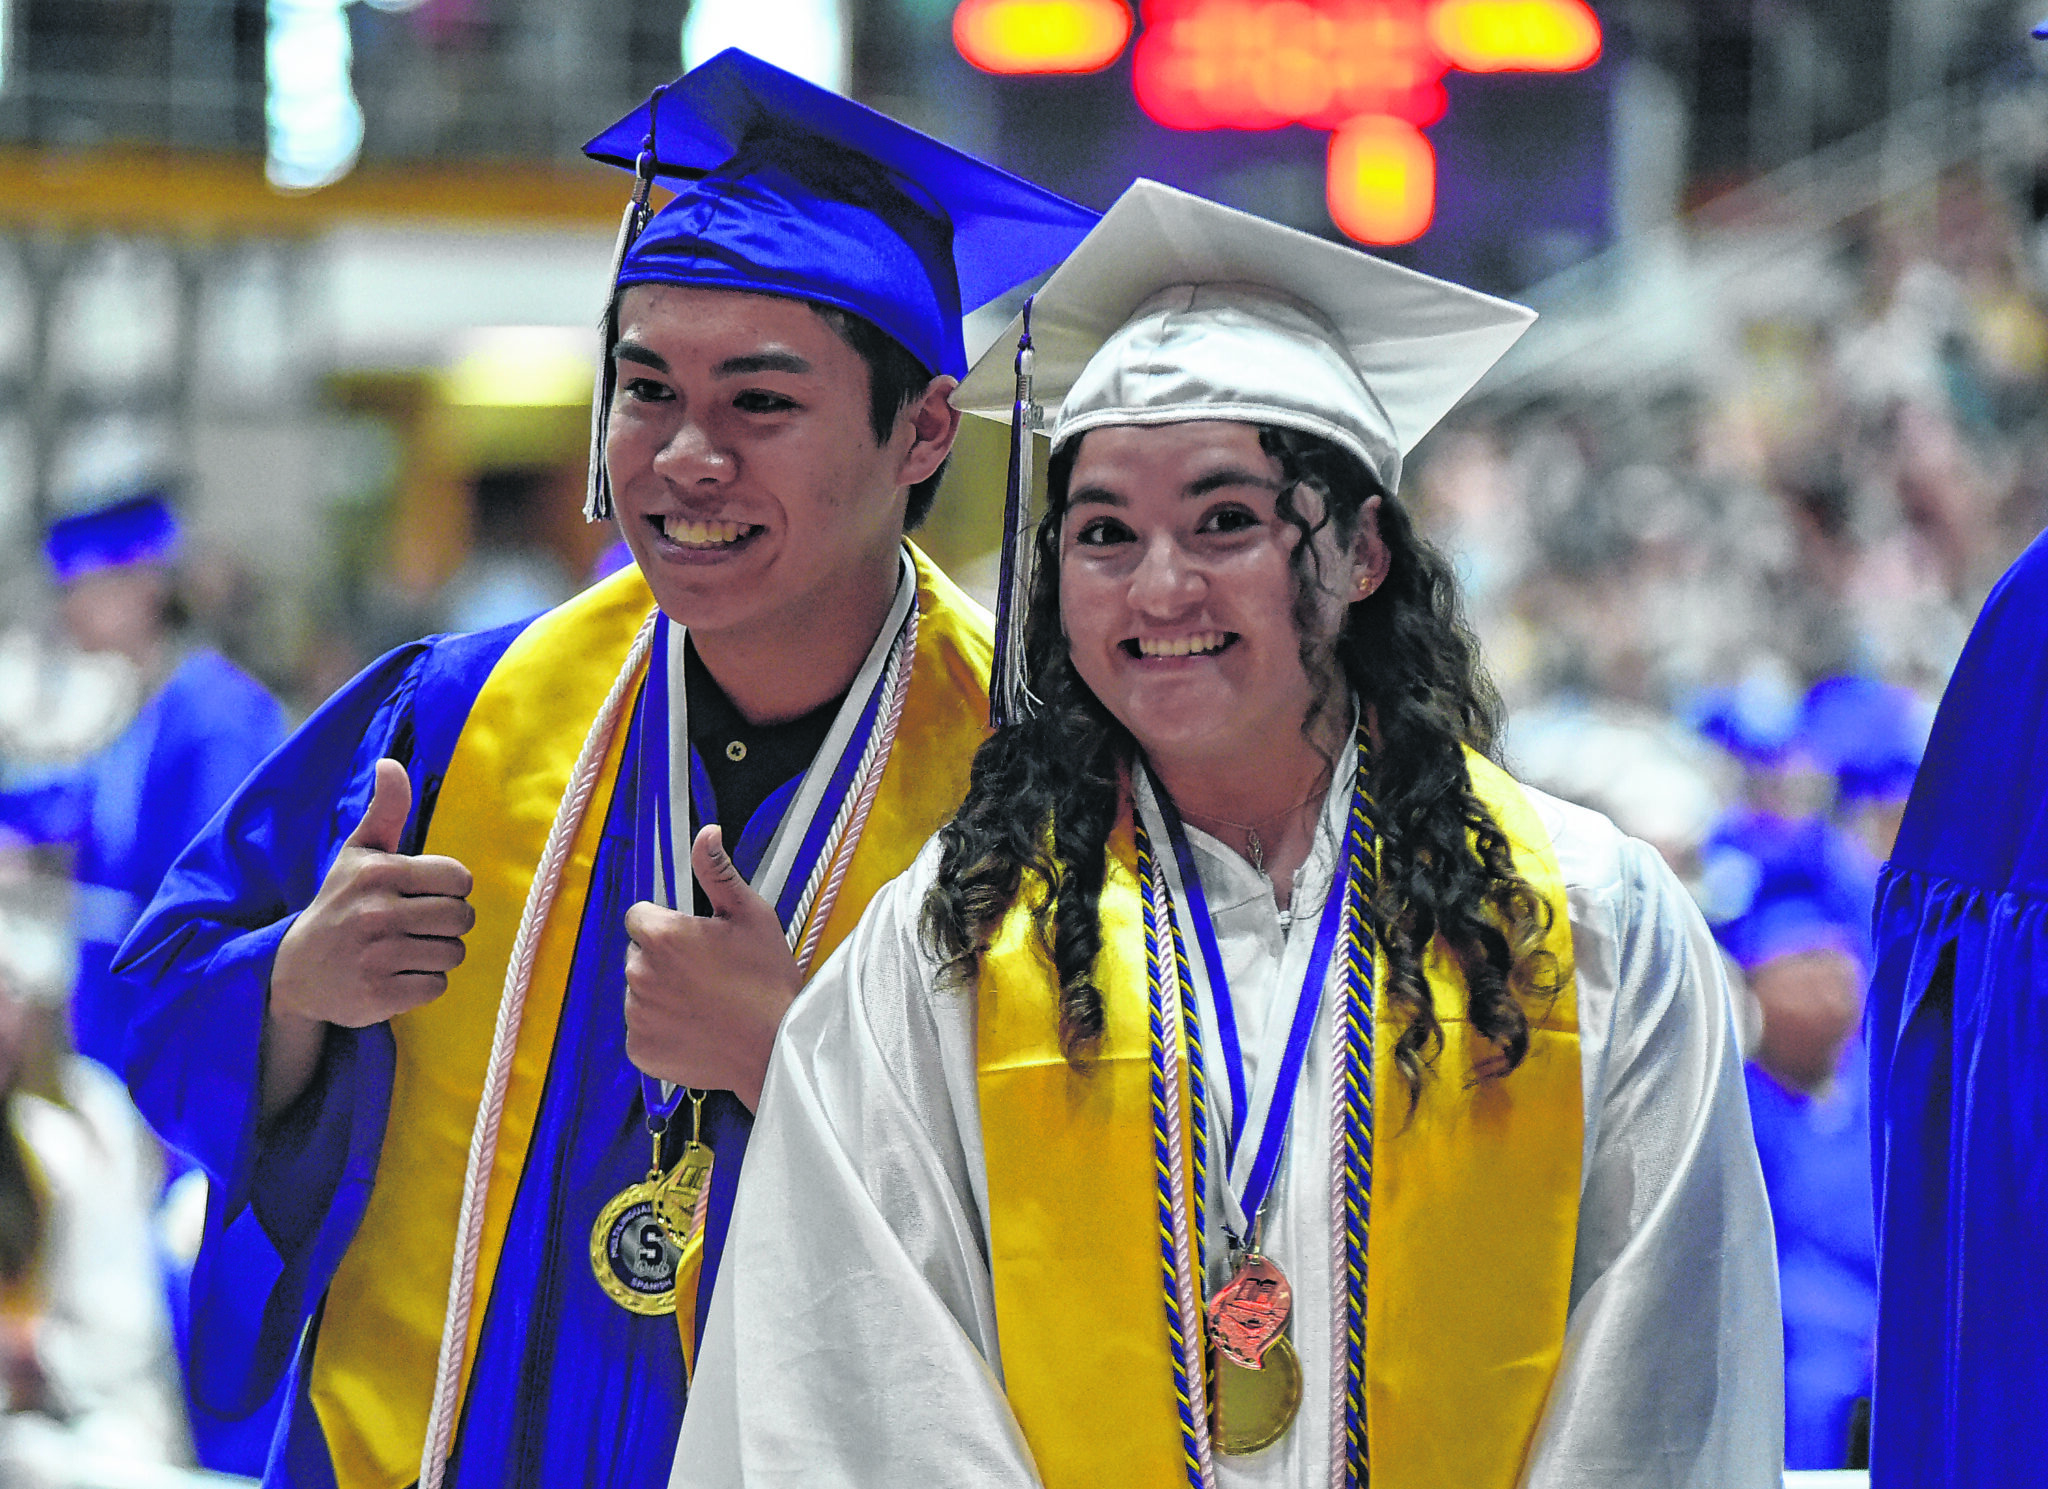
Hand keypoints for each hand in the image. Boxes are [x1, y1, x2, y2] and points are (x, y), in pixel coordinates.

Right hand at [271, 759, 475, 1028]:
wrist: (293, 972)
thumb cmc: (339, 904)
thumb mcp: (357, 854)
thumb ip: (386, 811)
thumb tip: (390, 762)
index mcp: (378, 873)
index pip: (459, 879)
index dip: (449, 889)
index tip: (422, 894)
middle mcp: (376, 913)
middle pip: (463, 918)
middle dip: (446, 923)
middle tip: (415, 926)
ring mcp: (377, 958)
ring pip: (454, 953)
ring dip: (436, 954)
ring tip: (403, 951)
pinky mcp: (380, 996)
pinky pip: (438, 986)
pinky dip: (423, 985)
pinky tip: (396, 976)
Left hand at [623, 825, 800, 1110]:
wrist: (777, 1048)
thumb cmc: (768, 978)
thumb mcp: (751, 915)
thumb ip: (718, 872)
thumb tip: (706, 831)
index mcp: (661, 935)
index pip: (640, 917)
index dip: (669, 926)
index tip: (698, 941)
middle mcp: (638, 973)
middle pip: (639, 954)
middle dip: (664, 960)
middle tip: (708, 974)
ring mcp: (636, 1014)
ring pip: (640, 992)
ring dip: (663, 994)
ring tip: (706, 1004)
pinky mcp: (640, 1048)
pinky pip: (642, 1029)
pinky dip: (662, 1029)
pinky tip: (697, 1029)